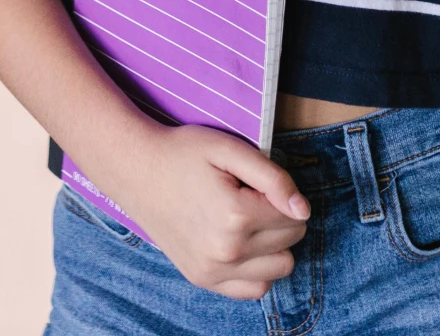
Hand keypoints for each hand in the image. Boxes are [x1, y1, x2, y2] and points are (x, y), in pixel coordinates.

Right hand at [91, 125, 309, 299]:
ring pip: (281, 268)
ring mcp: (213, 271)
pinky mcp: (203, 280)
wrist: (135, 170)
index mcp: (235, 216)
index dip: (280, 193)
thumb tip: (303, 209)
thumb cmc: (183, 153)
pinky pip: (255, 289)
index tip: (253, 182)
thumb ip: (273, 178)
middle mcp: (226, 251)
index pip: (295, 214)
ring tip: (247, 221)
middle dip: (280, 216)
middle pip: (291, 240)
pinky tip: (243, 245)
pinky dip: (258, 269)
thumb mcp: (230, 149)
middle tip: (248, 197)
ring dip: (274, 245)